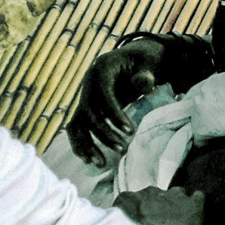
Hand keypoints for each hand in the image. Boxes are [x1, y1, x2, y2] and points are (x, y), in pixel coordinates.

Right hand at [66, 38, 166, 162]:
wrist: (133, 60)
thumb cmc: (142, 62)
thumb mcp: (148, 64)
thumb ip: (145, 75)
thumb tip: (144, 84)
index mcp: (101, 68)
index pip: (104, 94)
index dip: (115, 114)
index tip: (131, 131)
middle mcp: (88, 83)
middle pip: (89, 113)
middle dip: (104, 134)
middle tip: (124, 149)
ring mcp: (85, 97)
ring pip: (78, 124)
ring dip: (87, 145)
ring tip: (102, 164)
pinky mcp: (86, 109)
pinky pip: (76, 128)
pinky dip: (80, 143)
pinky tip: (89, 160)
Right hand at [114, 187, 205, 224]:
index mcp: (130, 200)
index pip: (127, 200)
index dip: (135, 211)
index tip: (138, 222)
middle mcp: (151, 192)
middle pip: (153, 196)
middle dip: (156, 207)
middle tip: (158, 224)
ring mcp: (173, 196)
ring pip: (176, 193)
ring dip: (176, 203)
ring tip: (178, 219)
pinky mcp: (193, 204)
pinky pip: (197, 197)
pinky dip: (196, 204)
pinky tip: (194, 215)